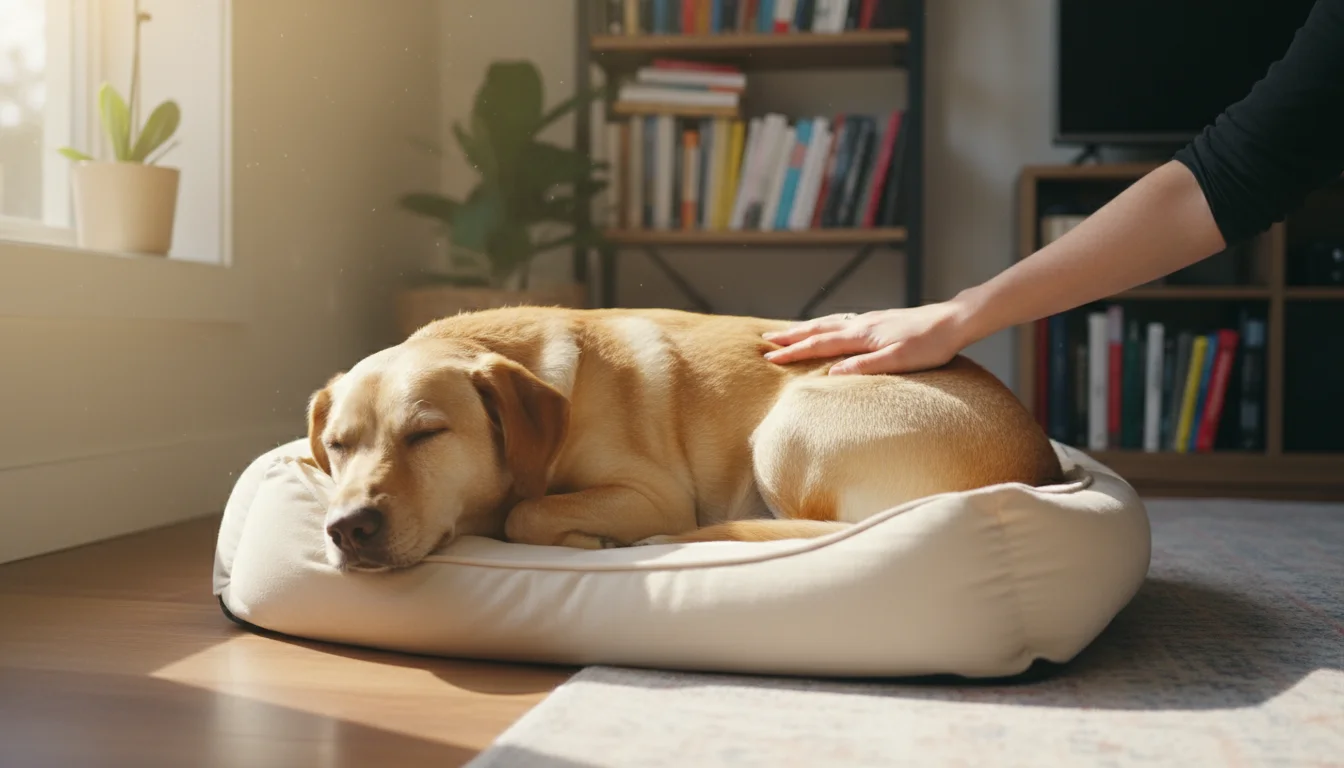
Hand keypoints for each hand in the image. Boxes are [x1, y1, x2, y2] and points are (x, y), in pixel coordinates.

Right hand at [762, 301, 972, 374]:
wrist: (954, 320)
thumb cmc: (930, 345)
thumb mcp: (899, 360)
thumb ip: (864, 367)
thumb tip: (832, 373)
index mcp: (862, 335)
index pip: (819, 344)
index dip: (793, 351)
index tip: (770, 357)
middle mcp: (862, 324)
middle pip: (818, 328)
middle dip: (790, 336)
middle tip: (765, 340)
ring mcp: (870, 320)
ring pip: (829, 322)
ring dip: (805, 328)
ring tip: (787, 332)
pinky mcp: (879, 320)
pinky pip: (842, 321)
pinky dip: (825, 324)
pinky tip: (828, 327)